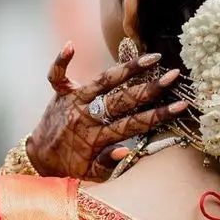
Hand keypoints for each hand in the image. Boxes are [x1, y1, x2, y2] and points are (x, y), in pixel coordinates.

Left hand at [26, 43, 189, 179]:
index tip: (180, 106)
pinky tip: (70, 45)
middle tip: (173, 76)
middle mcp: (86, 116)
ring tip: (151, 57)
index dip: (158, 115)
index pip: (133, 125)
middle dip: (150, 88)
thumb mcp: (90, 175)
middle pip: (122, 100)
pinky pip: (56, 75)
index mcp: (97, 138)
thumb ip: (107, 164)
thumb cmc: (72, 169)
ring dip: (127, 68)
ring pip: (102, 82)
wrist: (40, 158)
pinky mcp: (59, 94)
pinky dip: (61, 60)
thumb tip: (123, 152)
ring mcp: (73, 102)